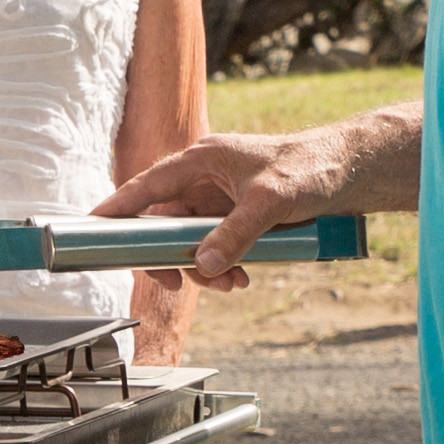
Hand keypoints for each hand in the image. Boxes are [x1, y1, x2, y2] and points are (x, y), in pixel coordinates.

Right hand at [95, 119, 381, 285]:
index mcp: (202, 159)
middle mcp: (205, 178)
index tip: (89, 228)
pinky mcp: (237, 214)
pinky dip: (222, 265)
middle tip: (178, 283)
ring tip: (233, 284)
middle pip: (163, 223)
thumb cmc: (312, 168)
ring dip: (202, 268)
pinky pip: (214, 245)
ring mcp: (220, 197)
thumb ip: (234, 234)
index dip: (116, 208)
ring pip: (189, 240)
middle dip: (170, 257)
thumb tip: (203, 265)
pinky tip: (242, 276)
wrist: (353, 170)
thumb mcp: (271, 202)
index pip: (146, 186)